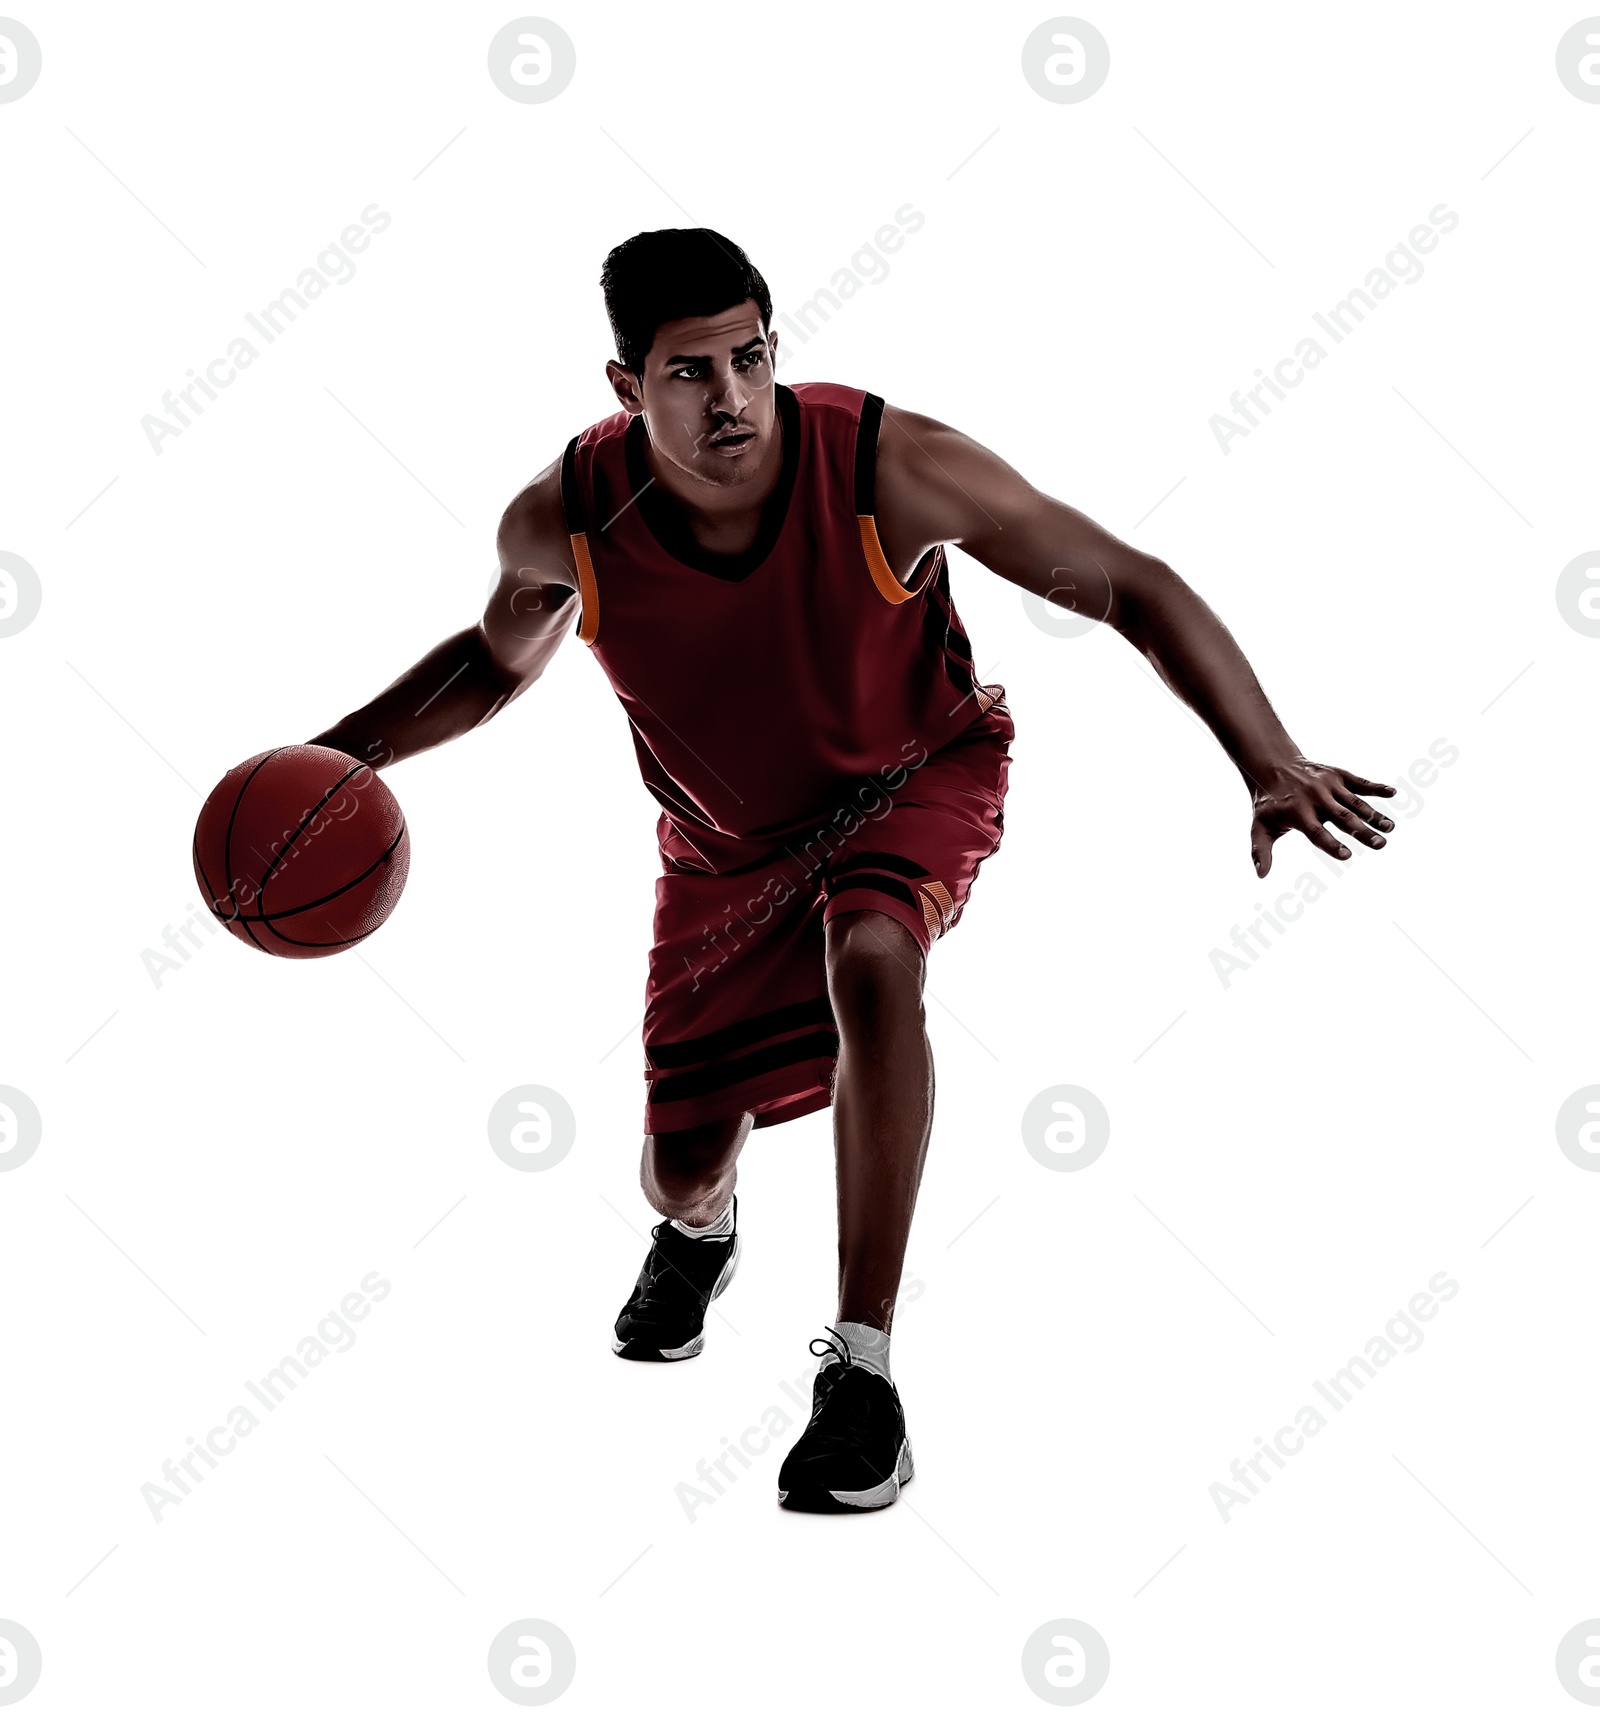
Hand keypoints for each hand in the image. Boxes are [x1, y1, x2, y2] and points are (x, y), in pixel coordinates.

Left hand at [1248, 759, 1395, 876]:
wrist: (1273, 767)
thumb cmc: (1269, 805)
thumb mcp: (1259, 827)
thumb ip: (1261, 851)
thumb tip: (1261, 876)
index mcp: (1298, 814)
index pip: (1316, 832)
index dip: (1330, 844)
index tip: (1346, 855)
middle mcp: (1316, 799)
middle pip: (1342, 818)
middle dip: (1362, 831)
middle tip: (1380, 845)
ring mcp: (1329, 786)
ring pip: (1355, 802)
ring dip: (1374, 815)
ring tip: (1390, 828)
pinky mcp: (1338, 776)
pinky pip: (1360, 782)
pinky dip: (1376, 787)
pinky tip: (1392, 793)